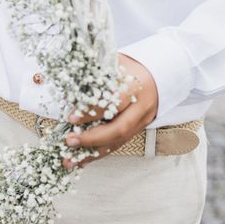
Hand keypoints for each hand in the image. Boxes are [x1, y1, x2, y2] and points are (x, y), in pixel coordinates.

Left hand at [63, 53, 157, 168]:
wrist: (160, 74)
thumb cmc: (130, 67)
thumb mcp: (114, 62)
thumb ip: (94, 71)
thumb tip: (65, 82)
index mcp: (135, 86)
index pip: (114, 102)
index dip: (93, 111)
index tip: (71, 117)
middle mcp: (141, 107)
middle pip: (119, 129)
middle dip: (92, 138)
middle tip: (69, 141)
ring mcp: (141, 122)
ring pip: (117, 142)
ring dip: (92, 154)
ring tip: (69, 161)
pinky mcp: (137, 131)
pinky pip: (117, 146)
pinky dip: (97, 154)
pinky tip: (80, 160)